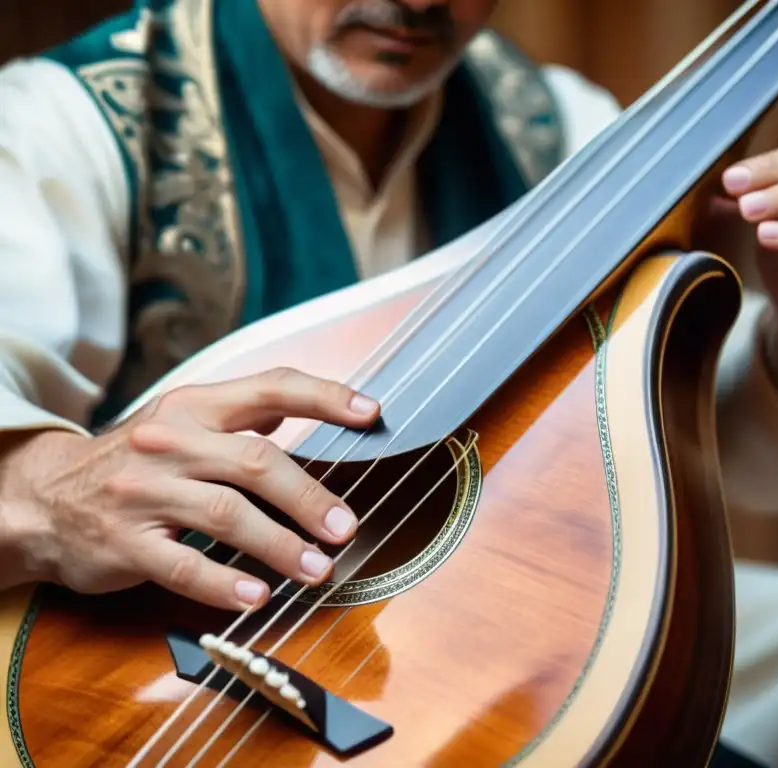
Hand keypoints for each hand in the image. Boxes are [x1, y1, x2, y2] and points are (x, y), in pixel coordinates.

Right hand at [0, 367, 378, 611]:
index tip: (372, 413)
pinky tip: (257, 597)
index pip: (271, 388)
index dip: (326, 399)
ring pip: (226, 515)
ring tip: (318, 568)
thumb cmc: (138, 461)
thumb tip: (307, 412)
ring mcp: (144, 492)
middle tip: (347, 527)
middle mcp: (171, 441)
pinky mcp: (124, 542)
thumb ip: (242, 419)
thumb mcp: (183, 424)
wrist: (44, 497)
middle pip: (257, 462)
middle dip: (310, 497)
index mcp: (195, 406)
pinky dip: (224, 584)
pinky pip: (182, 565)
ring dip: (281, 545)